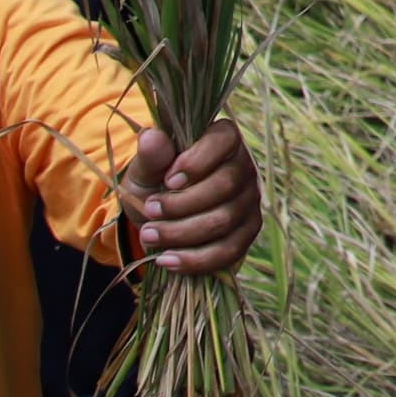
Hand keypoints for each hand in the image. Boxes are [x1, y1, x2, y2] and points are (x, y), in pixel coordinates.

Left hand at [119, 116, 263, 277]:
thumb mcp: (146, 169)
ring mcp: (250, 201)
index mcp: (224, 139)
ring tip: (149, 236)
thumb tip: (150, 136)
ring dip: (182, 232)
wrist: (159, 217)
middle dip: (182, 204)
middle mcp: (244, 167)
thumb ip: (150, 155)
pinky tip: (167, 260)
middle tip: (149, 211)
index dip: (197, 162)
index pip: (224, 141)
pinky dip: (195, 259)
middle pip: (225, 186)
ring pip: (224, 220)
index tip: (167, 180)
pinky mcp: (247, 233)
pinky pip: (229, 250)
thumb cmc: (155, 183)